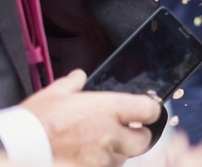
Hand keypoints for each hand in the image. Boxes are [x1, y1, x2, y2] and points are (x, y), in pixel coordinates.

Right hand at [20, 69, 160, 166]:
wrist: (17, 151)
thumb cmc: (33, 125)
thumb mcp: (52, 96)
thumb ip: (71, 84)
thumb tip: (79, 76)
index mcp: (107, 109)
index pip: (149, 110)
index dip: (150, 111)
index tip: (145, 112)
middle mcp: (110, 134)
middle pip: (143, 139)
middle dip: (136, 137)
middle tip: (122, 133)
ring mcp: (101, 158)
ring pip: (123, 158)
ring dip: (116, 153)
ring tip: (95, 148)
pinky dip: (100, 165)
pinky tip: (86, 159)